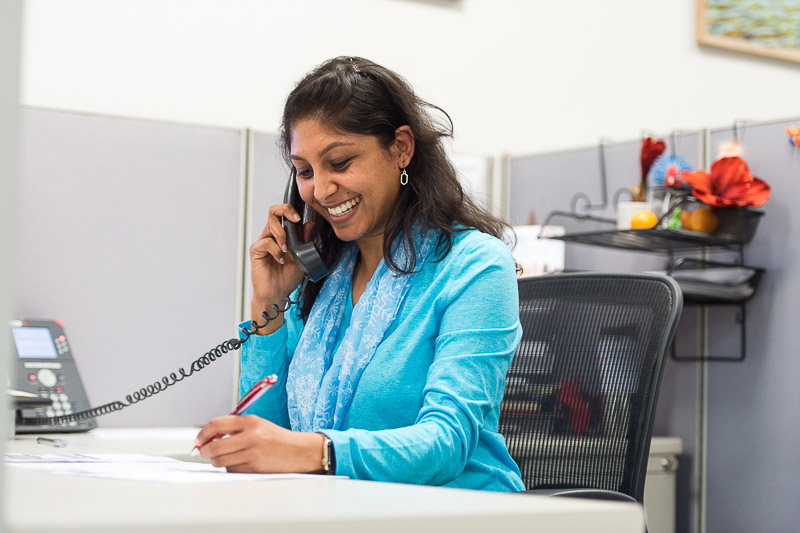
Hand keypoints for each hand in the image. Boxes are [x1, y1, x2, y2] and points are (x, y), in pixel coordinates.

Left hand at [194, 415, 324, 473]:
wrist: (299, 451)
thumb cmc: (277, 437)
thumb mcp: (257, 424)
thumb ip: (234, 427)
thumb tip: (209, 436)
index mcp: (250, 421)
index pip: (216, 424)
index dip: (202, 433)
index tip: (199, 438)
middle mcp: (250, 436)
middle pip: (214, 446)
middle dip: (205, 451)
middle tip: (204, 451)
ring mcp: (252, 453)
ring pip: (220, 461)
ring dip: (217, 460)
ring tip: (224, 456)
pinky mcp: (255, 468)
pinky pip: (232, 470)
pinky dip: (230, 467)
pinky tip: (239, 462)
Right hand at [250, 203, 307, 302]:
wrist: (277, 294)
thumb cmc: (287, 277)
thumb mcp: (301, 257)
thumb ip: (304, 240)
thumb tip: (310, 224)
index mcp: (281, 235)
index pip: (281, 214)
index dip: (289, 210)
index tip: (299, 218)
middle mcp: (270, 236)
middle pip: (273, 212)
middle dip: (285, 211)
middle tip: (295, 221)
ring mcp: (262, 243)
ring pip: (270, 225)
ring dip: (282, 235)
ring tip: (287, 250)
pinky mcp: (256, 251)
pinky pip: (266, 243)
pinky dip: (276, 250)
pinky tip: (280, 259)